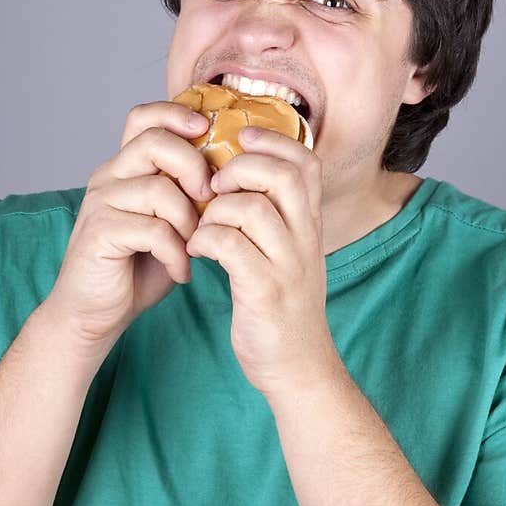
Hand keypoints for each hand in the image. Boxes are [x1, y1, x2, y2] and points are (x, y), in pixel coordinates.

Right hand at [45, 101, 216, 353]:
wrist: (95, 312)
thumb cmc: (137, 267)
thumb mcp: (172, 223)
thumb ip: (190, 195)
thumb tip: (235, 174)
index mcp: (126, 167)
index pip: (144, 117)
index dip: (176, 114)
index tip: (207, 129)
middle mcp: (109, 176)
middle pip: (155, 141)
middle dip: (194, 166)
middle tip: (210, 199)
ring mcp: (101, 203)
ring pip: (158, 188)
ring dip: (189, 220)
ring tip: (195, 247)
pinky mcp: (99, 232)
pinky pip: (152, 230)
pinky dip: (175, 253)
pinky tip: (180, 272)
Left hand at [185, 124, 339, 402]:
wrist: (298, 368)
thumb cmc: (282, 306)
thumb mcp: (288, 253)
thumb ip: (275, 216)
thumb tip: (239, 173)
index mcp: (309, 225)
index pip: (306, 162)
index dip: (273, 140)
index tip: (240, 138)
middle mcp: (305, 239)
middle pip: (284, 175)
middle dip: (241, 167)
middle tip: (213, 184)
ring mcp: (287, 266)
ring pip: (253, 208)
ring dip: (215, 208)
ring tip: (201, 224)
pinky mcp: (265, 292)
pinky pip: (230, 246)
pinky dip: (205, 240)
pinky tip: (196, 250)